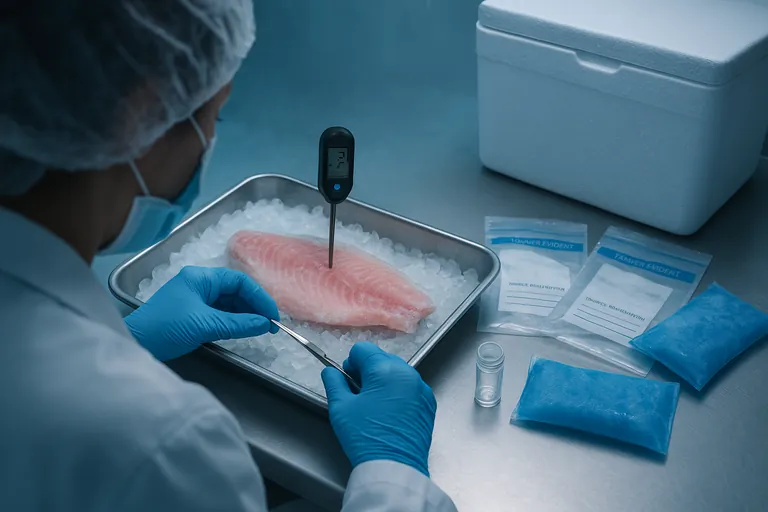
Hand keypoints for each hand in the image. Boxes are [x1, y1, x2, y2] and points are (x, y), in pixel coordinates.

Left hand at [125, 266, 279, 360]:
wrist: (135, 344)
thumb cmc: (165, 327)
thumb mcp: (205, 325)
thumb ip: (238, 323)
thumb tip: (264, 324)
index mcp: (201, 277)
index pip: (239, 282)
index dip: (259, 297)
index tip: (272, 315)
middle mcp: (199, 284)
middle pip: (235, 291)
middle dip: (254, 307)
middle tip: (270, 325)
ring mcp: (195, 299)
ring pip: (229, 303)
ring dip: (246, 315)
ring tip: (261, 329)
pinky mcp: (193, 314)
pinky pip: (220, 313)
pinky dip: (234, 321)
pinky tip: (244, 330)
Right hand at [321, 342, 436, 476]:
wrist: (395, 467)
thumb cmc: (366, 437)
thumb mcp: (340, 408)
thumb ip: (333, 383)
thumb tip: (330, 372)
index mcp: (384, 370)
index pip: (363, 349)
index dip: (351, 363)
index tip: (348, 380)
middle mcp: (407, 373)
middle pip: (382, 358)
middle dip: (368, 370)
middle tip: (360, 394)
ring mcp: (421, 388)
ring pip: (397, 371)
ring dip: (384, 380)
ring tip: (375, 405)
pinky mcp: (429, 403)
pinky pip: (410, 387)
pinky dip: (399, 392)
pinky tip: (390, 412)